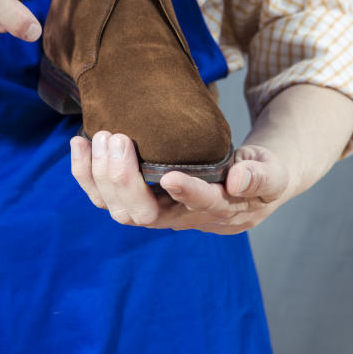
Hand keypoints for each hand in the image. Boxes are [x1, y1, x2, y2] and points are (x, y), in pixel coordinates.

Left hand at [70, 130, 295, 234]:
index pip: (200, 206)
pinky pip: (104, 195)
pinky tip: (80, 143)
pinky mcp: (137, 196)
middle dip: (124, 179)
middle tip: (118, 138)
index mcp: (218, 209)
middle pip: (143, 213)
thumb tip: (236, 180)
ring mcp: (156, 208)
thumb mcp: (273, 172)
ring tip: (100, 137)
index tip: (171, 175)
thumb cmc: (261, 174)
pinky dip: (86, 173)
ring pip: (118, 208)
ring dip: (101, 176)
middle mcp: (181, 216)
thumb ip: (261, 176)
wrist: (247, 182)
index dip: (187, 193)